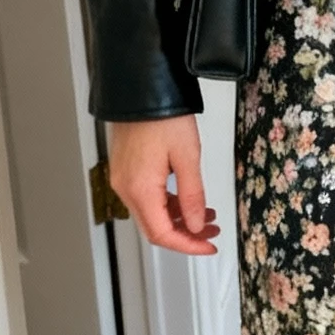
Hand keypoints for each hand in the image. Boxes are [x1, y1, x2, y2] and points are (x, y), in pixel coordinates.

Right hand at [107, 117, 220, 255]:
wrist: (142, 88)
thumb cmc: (164, 117)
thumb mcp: (187, 157)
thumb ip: (192, 196)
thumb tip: (196, 226)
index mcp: (140, 189)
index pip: (162, 234)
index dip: (187, 246)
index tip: (209, 246)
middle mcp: (126, 189)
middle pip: (154, 228)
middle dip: (185, 235)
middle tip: (212, 232)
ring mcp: (123, 180)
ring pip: (151, 214)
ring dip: (178, 219)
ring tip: (206, 214)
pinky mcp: (125, 170)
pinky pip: (146, 198)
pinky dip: (167, 205)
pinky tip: (187, 199)